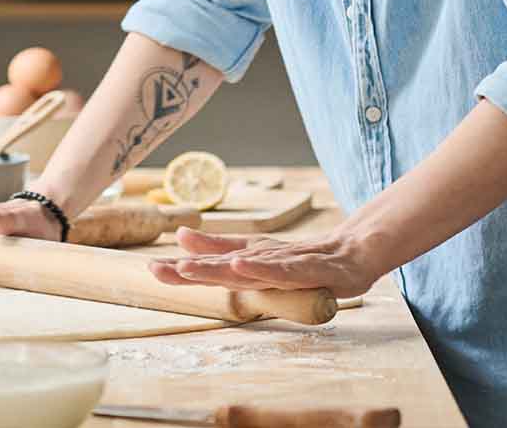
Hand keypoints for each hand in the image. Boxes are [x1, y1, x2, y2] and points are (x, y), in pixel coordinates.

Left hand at [148, 227, 383, 298]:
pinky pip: (285, 270)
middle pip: (221, 266)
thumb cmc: (303, 257)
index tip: (150, 269)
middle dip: (188, 269)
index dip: (180, 269)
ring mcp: (287, 263)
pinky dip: (263, 267)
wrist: (355, 251)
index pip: (210, 266)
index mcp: (250, 259)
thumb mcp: (259, 256)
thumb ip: (221, 249)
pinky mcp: (312, 269)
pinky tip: (242, 264)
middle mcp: (264, 259)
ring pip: (247, 266)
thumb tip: (180, 236)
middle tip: (154, 270)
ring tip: (186, 268)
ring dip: (216, 267)